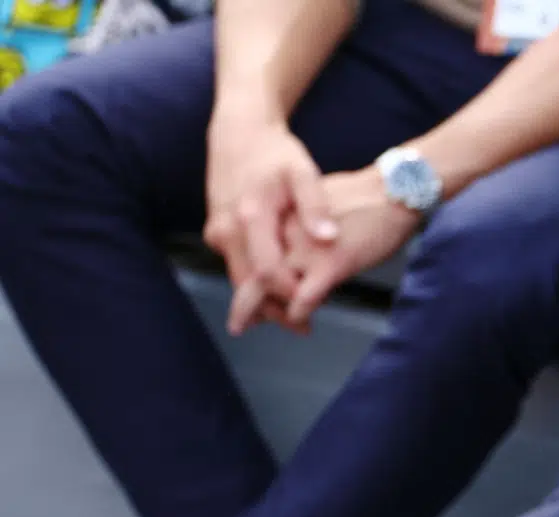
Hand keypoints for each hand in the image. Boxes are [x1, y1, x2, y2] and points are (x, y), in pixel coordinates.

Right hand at [202, 114, 336, 334]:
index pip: (268, 272)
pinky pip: (237, 264)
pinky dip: (256, 281)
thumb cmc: (276, 153)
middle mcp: (227, 229)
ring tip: (294, 316)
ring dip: (264, 299)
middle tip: (303, 328)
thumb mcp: (303, 173)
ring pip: (240, 277)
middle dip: (275, 309)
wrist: (239, 133)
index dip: (289, 295)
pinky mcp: (217, 231)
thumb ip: (315, 207)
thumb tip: (328, 239)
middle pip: (248, 285)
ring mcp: (217, 231)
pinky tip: (278, 288)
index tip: (311, 308)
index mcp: (250, 217)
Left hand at [261, 167, 422, 329]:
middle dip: (246, 305)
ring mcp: (306, 248)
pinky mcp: (330, 263)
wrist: (393, 192)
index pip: (252, 255)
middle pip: (253, 273)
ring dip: (275, 315)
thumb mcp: (318, 211)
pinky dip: (299, 314)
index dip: (247, 281)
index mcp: (281, 217)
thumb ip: (300, 233)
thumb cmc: (363, 202)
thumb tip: (298, 254)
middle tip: (241, 325)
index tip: (250, 300)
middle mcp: (285, 232)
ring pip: (273, 290)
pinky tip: (304, 320)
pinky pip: (303, 299)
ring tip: (283, 327)